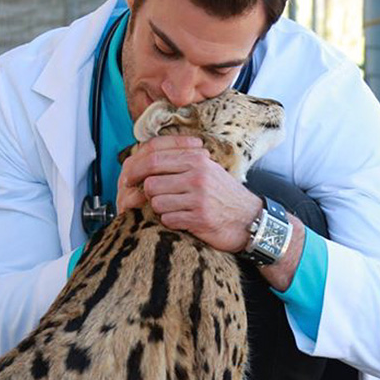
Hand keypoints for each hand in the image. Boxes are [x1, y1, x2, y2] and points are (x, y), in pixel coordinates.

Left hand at [117, 135, 262, 252]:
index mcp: (196, 159)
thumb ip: (182, 162)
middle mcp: (197, 175)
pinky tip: (184, 220)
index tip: (129, 179)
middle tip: (156, 199)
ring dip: (161, 209)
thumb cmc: (224, 195)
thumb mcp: (207, 169)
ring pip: (157, 203)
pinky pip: (168, 219)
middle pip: (151, 183)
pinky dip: (172, 222)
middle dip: (148, 194)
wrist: (249, 219)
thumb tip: (147, 158)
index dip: (136, 170)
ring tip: (175, 210)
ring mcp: (198, 197)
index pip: (154, 159)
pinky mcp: (199, 218)